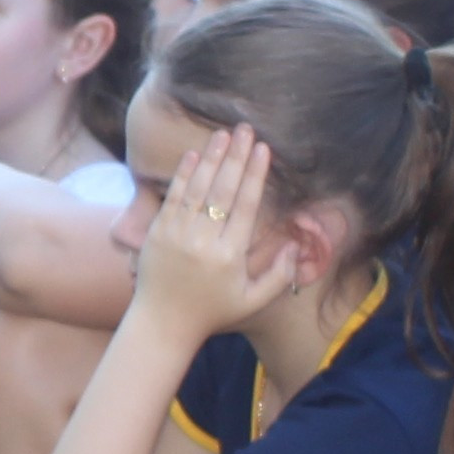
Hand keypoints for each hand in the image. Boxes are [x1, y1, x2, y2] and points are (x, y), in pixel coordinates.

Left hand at [128, 117, 297, 339]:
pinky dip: (184, 174)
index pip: (246, 205)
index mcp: (230, 255)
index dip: (256, 175)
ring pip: (198, 188)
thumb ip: (280, 276)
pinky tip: (195, 154)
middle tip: (247, 130)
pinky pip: (173, 197)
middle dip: (237, 157)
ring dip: (212, 158)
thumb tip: (296, 247)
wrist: (163, 323)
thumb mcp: (252, 301)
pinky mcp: (157, 232)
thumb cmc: (212, 312)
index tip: (264, 150)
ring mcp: (178, 234)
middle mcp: (204, 240)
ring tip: (224, 134)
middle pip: (224, 190)